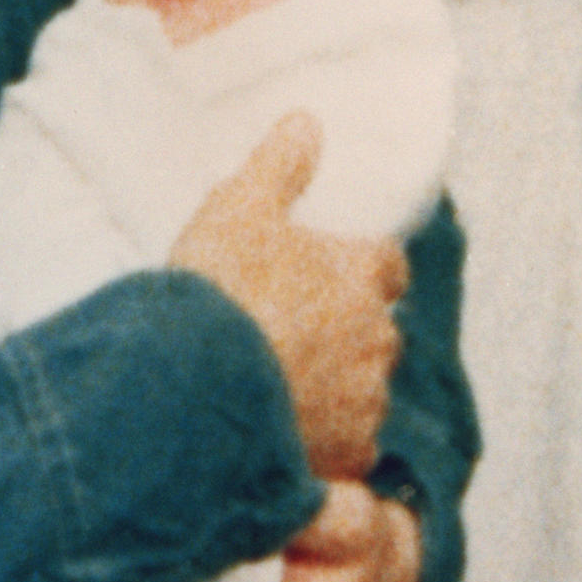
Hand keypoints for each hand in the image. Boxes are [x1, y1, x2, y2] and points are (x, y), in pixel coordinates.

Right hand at [170, 113, 406, 480]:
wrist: (193, 391)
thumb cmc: (219, 291)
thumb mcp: (238, 208)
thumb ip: (278, 165)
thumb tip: (306, 121)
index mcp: (362, 274)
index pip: (388, 265)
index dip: (365, 268)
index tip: (340, 272)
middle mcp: (377, 339)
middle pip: (377, 333)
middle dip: (347, 335)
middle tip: (292, 336)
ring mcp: (364, 404)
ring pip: (363, 395)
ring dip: (336, 392)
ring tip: (279, 394)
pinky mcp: (344, 460)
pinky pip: (347, 455)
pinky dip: (324, 448)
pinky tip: (282, 443)